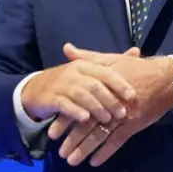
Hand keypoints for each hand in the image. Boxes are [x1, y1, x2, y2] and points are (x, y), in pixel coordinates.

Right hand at [19, 44, 138, 125]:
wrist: (35, 89)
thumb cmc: (67, 81)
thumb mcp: (88, 70)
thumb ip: (111, 64)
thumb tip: (136, 51)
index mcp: (84, 65)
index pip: (105, 72)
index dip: (119, 84)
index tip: (132, 96)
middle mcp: (73, 72)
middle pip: (95, 85)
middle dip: (110, 100)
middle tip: (122, 114)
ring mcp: (61, 85)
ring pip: (81, 95)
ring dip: (96, 108)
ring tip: (107, 119)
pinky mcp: (51, 98)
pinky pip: (65, 105)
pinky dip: (76, 112)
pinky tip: (85, 119)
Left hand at [49, 44, 172, 166]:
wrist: (165, 79)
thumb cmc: (136, 68)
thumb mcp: (111, 60)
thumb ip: (87, 58)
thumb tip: (66, 48)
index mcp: (101, 89)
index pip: (78, 107)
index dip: (65, 120)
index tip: (51, 132)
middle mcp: (110, 105)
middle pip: (87, 125)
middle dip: (72, 140)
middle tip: (59, 153)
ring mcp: (122, 117)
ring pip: (100, 136)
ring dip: (85, 149)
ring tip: (71, 161)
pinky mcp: (133, 126)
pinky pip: (117, 142)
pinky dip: (106, 152)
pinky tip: (94, 162)